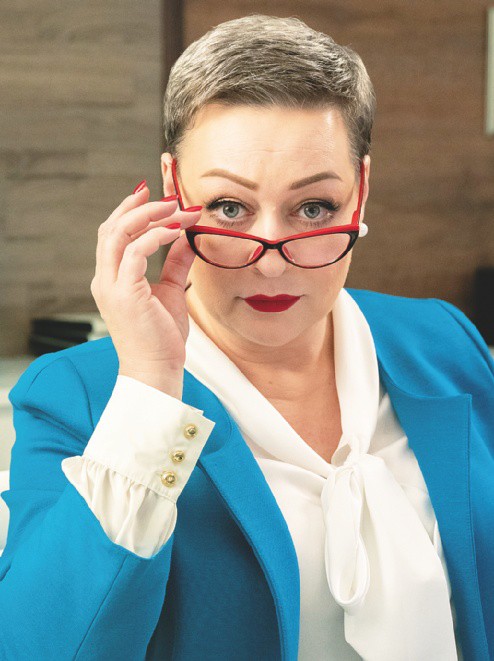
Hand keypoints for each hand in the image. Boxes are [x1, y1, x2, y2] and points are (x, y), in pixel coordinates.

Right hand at [90, 182, 201, 385]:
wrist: (157, 371)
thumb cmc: (162, 338)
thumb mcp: (170, 292)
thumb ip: (174, 264)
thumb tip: (187, 238)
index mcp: (112, 279)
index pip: (114, 234)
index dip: (132, 210)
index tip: (155, 195)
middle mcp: (105, 279)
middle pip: (112, 227)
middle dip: (139, 205)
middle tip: (168, 195)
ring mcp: (111, 286)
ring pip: (119, 233)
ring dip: (149, 215)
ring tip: (176, 208)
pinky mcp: (124, 293)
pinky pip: (136, 251)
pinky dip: (155, 235)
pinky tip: (175, 230)